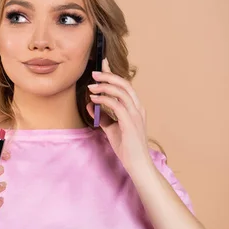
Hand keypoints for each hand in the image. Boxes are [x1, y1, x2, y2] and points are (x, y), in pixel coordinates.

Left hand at [86, 58, 151, 173]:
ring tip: (91, 87)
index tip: (102, 64)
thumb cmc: (126, 147)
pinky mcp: (130, 122)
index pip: (125, 85)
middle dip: (108, 75)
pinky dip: (104, 99)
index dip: (113, 73)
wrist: (137, 163)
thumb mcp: (111, 128)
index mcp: (135, 107)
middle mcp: (138, 108)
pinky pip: (116, 104)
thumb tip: (90, 105)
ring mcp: (136, 114)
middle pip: (124, 84)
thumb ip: (102, 116)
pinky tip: (94, 99)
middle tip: (93, 73)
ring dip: (104, 86)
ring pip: (121, 91)